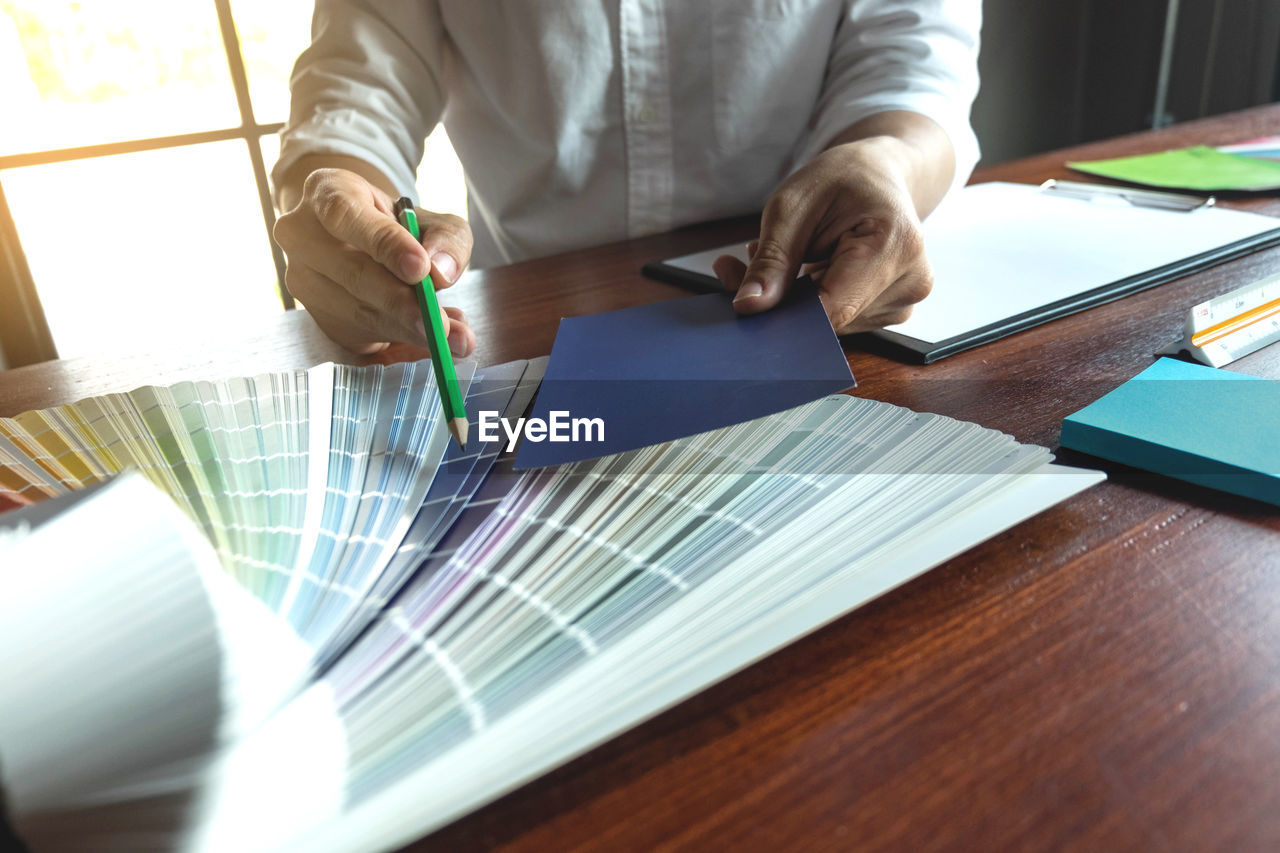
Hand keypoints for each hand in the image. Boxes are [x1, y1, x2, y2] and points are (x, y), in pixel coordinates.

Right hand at [273, 167, 476, 355]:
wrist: (361, 241)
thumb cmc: (396, 224)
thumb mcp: (430, 219)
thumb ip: (445, 238)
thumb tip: (441, 271)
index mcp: (326, 191)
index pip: (346, 215)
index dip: (385, 244)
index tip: (421, 268)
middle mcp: (302, 234)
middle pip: (353, 273)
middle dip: (403, 303)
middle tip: (441, 325)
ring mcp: (303, 278)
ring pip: (358, 310)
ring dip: (408, 329)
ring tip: (454, 338)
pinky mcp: (317, 314)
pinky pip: (362, 332)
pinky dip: (402, 339)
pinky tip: (431, 337)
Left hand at [714, 137, 932, 333]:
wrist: (878, 175)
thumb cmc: (839, 180)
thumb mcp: (792, 207)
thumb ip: (771, 261)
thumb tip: (748, 307)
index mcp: (896, 244)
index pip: (833, 306)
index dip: (785, 312)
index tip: (745, 302)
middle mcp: (912, 281)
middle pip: (830, 318)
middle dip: (784, 300)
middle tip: (746, 263)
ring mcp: (906, 301)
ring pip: (831, 324)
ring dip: (798, 300)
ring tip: (791, 256)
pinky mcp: (893, 312)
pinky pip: (841, 321)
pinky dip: (815, 302)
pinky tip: (811, 269)